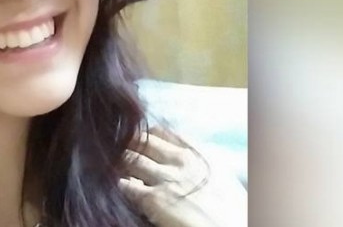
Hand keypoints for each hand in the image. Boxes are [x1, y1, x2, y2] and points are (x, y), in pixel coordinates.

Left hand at [118, 127, 246, 226]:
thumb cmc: (230, 210)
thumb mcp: (218, 176)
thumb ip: (196, 161)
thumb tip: (177, 158)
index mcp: (196, 152)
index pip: (158, 132)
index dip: (142, 136)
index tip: (134, 142)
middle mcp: (180, 160)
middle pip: (139, 140)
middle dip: (124, 145)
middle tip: (114, 152)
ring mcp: (166, 178)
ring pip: (128, 158)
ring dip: (118, 163)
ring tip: (112, 169)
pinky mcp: (154, 200)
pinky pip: (126, 186)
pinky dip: (119, 185)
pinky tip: (118, 189)